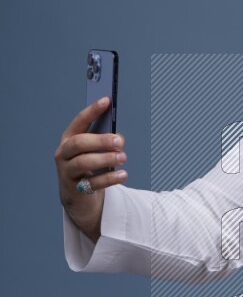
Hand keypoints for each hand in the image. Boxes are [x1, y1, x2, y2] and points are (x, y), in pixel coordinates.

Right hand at [54, 97, 127, 241]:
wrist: (78, 196)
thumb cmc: (90, 167)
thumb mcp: (95, 151)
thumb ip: (105, 142)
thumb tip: (118, 138)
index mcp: (69, 138)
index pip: (79, 121)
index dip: (92, 111)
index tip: (107, 100)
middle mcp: (64, 153)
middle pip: (79, 143)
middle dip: (101, 140)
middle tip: (120, 142)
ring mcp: (67, 171)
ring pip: (84, 162)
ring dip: (106, 159)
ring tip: (123, 158)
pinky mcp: (74, 188)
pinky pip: (92, 183)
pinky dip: (109, 179)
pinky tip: (123, 175)